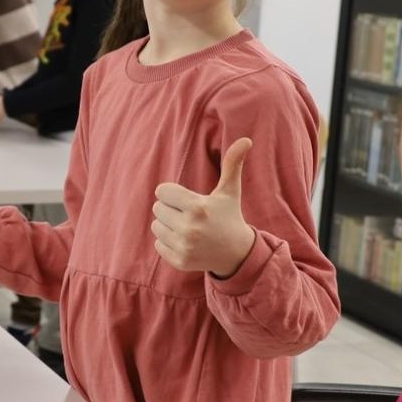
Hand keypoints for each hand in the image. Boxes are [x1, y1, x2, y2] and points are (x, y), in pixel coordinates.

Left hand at [152, 138, 256, 278]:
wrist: (237, 253)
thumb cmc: (229, 215)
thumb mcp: (230, 190)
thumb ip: (232, 163)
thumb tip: (245, 140)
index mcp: (198, 207)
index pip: (162, 191)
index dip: (172, 193)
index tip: (187, 199)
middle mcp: (189, 228)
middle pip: (157, 208)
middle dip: (171, 209)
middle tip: (190, 215)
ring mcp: (184, 247)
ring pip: (156, 226)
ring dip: (168, 225)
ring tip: (188, 227)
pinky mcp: (179, 261)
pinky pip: (158, 244)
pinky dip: (168, 242)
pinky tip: (186, 242)